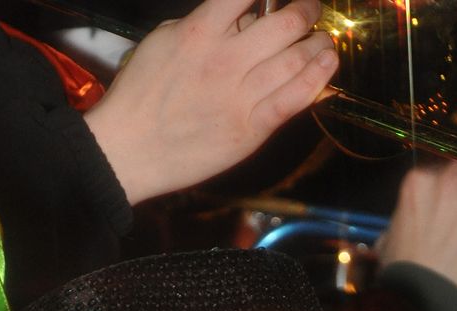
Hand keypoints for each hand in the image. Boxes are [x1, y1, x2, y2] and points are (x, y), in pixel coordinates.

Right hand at [84, 0, 337, 206]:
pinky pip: (293, 101)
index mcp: (200, 31)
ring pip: (296, 60)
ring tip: (324, 38)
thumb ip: (204, 23)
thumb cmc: (141, 95)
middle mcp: (225, 60)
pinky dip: (318, 80)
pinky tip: (328, 64)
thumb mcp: (165, 40)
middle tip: (311, 8)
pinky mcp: (250, 130)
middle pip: (285, 23)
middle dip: (306, 9)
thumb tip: (240, 16)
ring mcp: (239, 97)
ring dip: (318, 43)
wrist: (128, 150)